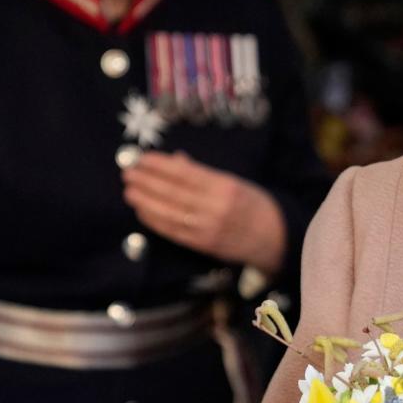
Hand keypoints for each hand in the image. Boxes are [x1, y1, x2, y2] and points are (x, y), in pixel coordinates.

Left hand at [122, 151, 285, 272]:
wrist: (275, 238)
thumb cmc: (254, 205)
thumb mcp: (235, 182)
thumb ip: (204, 173)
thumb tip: (175, 160)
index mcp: (226, 187)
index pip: (186, 173)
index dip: (161, 166)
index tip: (143, 158)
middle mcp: (216, 207)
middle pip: (173, 192)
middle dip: (147, 181)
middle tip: (127, 173)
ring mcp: (208, 228)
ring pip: (168, 212)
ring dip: (145, 201)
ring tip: (129, 191)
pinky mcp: (202, 244)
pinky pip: (173, 231)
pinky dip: (155, 220)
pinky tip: (142, 211)